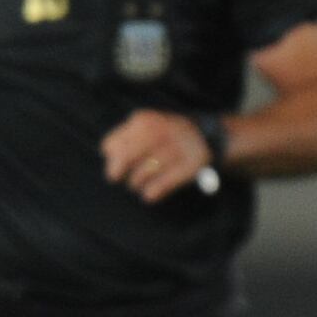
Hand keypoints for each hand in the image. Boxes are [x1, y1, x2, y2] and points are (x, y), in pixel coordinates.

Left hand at [101, 110, 215, 202]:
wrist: (207, 136)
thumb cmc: (167, 137)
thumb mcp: (147, 128)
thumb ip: (125, 139)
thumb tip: (109, 156)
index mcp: (146, 121)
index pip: (114, 143)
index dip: (111, 156)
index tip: (114, 164)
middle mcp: (162, 131)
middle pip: (126, 156)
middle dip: (117, 170)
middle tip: (115, 178)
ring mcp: (178, 148)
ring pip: (144, 171)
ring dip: (137, 182)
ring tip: (137, 184)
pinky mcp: (191, 165)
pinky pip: (164, 183)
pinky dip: (153, 191)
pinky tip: (149, 195)